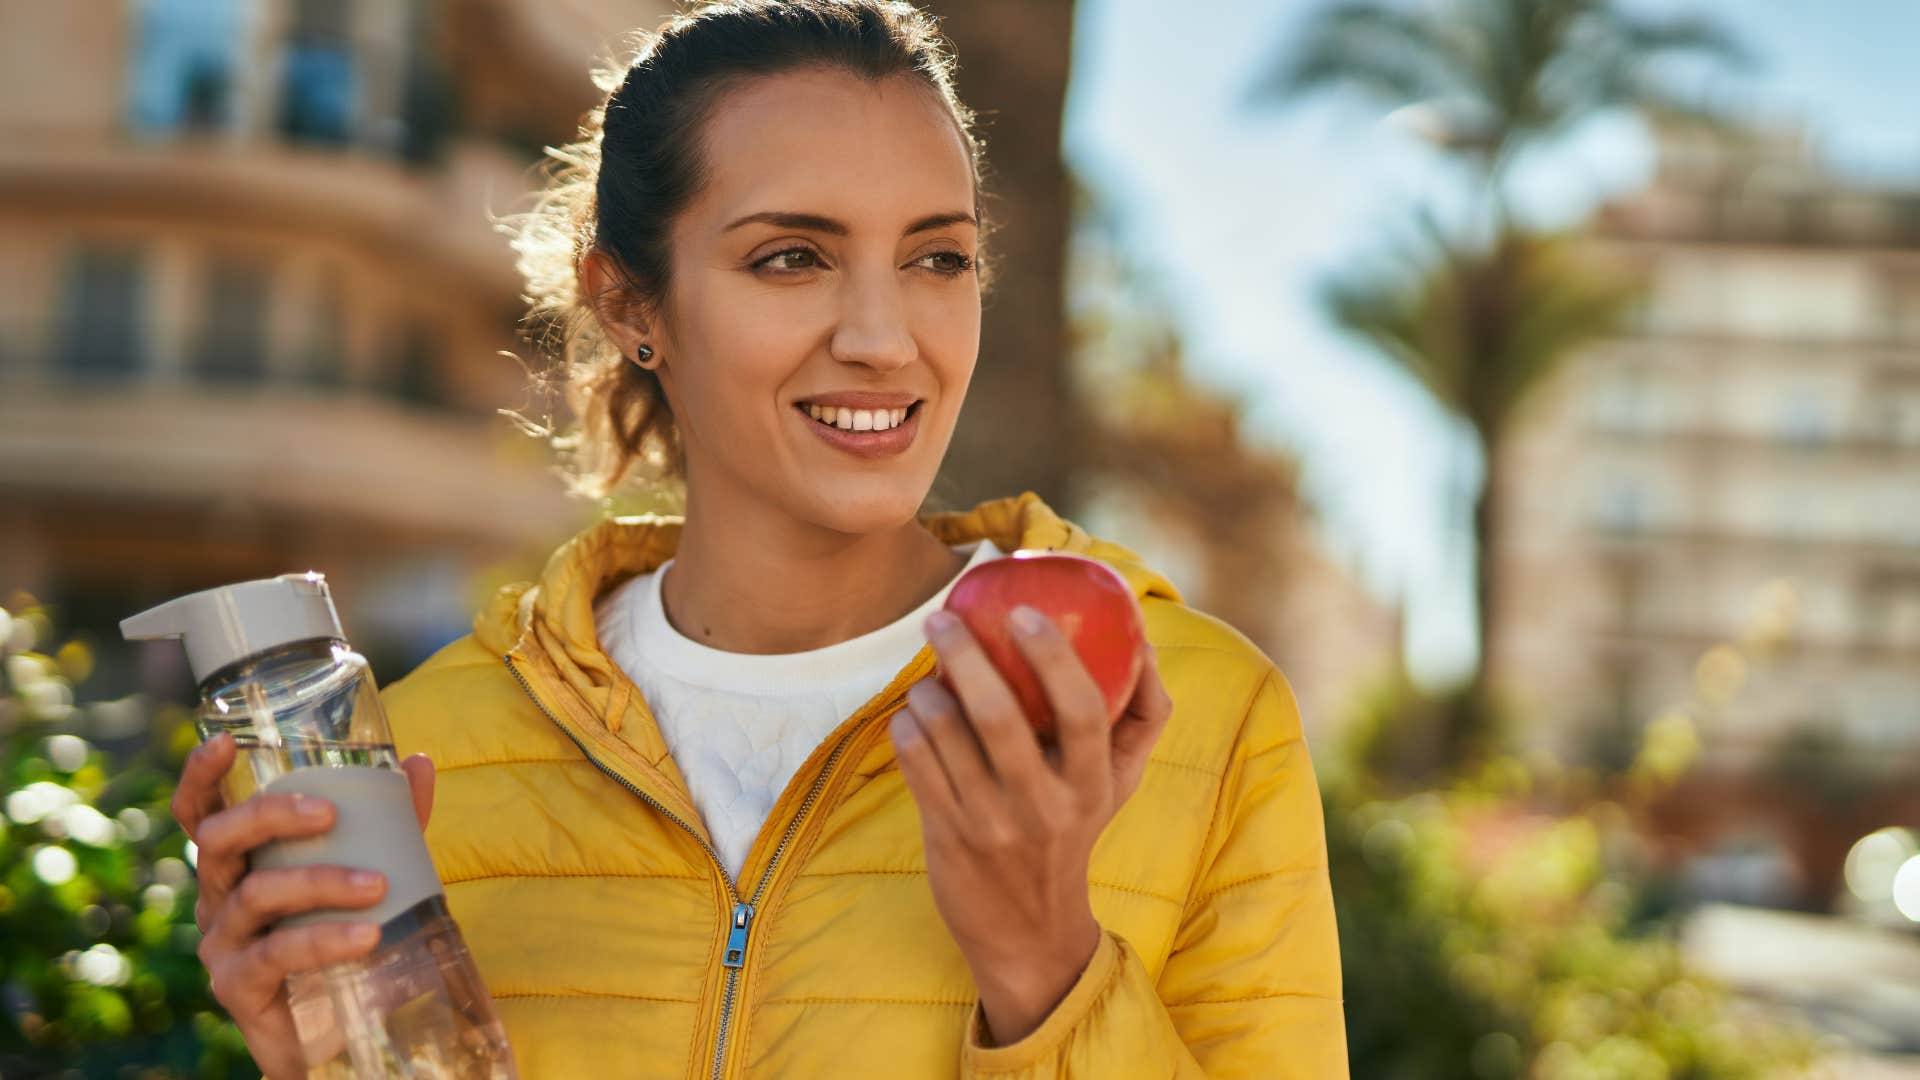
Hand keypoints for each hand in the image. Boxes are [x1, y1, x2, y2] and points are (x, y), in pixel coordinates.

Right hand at [171, 734, 435, 1078]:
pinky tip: (367, 935)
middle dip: (268, 817)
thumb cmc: (345, 933)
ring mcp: (223, 945)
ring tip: (376, 885)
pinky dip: (322, 939)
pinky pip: (274, 954)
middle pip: (218, 842)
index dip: (200, 777)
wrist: (342, 1026)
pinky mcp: (238, 988)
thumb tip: (419, 763)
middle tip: (327, 814)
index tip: (224, 743)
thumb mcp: (368, 869)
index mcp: (240, 863)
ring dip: (317, 882)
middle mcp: (218, 899)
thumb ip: (390, 821)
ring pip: (253, 896)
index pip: (202, 813)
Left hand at [891, 606, 1172, 1044]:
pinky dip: (907, 727)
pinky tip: (913, 717)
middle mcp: (1043, 805)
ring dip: (927, 692)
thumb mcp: (1118, 784)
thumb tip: (1146, 642)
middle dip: (965, 656)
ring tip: (928, 676)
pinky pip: (915, 762)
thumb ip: (1141, 717)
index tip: (1024, 613)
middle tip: (943, 619)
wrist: (1028, 930)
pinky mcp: (946, 836)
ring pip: (945, 734)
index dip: (1054, 655)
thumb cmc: (1074, 831)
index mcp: (1092, 785)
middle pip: (1000, 716)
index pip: (1082, 710)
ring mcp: (990, 823)